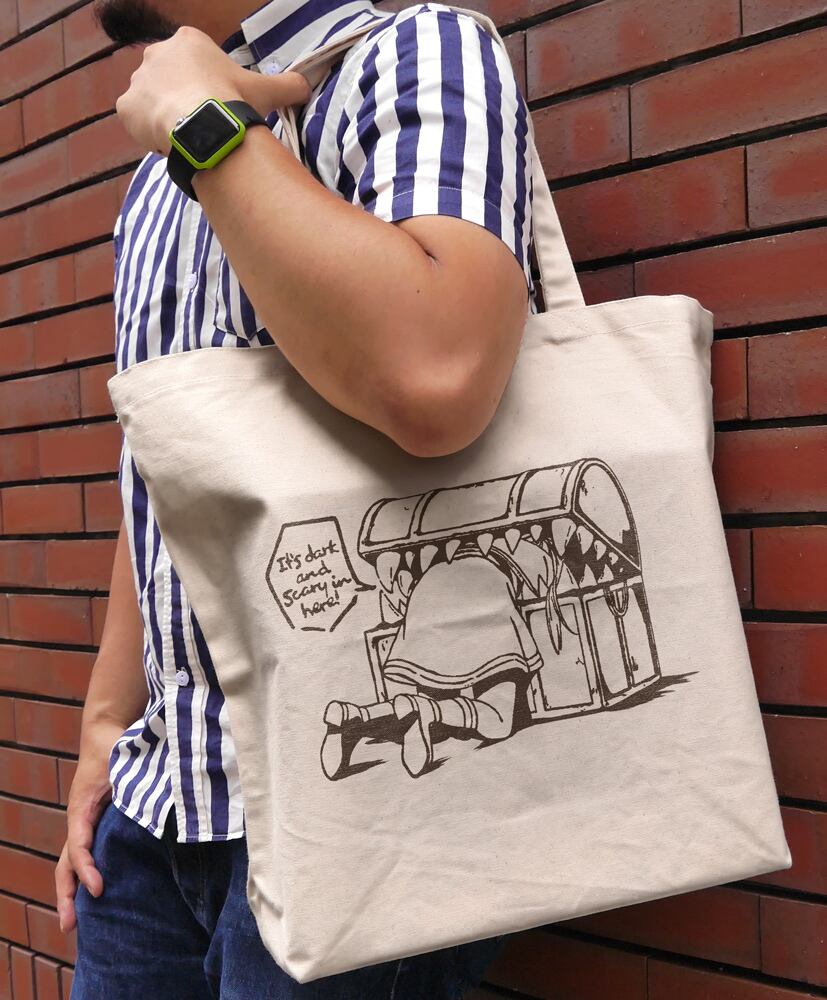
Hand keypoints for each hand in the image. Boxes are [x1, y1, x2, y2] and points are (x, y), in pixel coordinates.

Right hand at [55, 718, 124, 933]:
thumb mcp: (123, 764)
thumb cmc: (116, 746)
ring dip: (72, 891)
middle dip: (67, 895)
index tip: (98, 888)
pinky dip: (86, 874)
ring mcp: (84, 821)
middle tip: (71, 926)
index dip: (87, 869)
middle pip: (66, 863)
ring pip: (72, 862)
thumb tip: (152, 808)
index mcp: (81, 808)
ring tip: (75, 923)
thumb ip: (132, 786)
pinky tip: (96, 892)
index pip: (79, 846)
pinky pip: (87, 852)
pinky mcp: (94, 821)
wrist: (106, 730)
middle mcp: (79, 818)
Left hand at [115, 25, 311, 155]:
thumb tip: (306, 86)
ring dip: (164, 119)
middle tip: (201, 126)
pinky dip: (147, 134)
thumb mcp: (267, 91)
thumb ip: (288, 86)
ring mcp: (137, 80)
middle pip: (168, 81)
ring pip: (150, 102)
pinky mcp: (125, 107)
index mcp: (188, 41)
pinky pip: (135, 122)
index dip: (205, 90)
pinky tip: (169, 145)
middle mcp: (156, 53)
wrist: (204, 127)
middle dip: (181, 101)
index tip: (216, 109)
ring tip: (186, 139)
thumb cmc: (234, 102)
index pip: (192, 66)